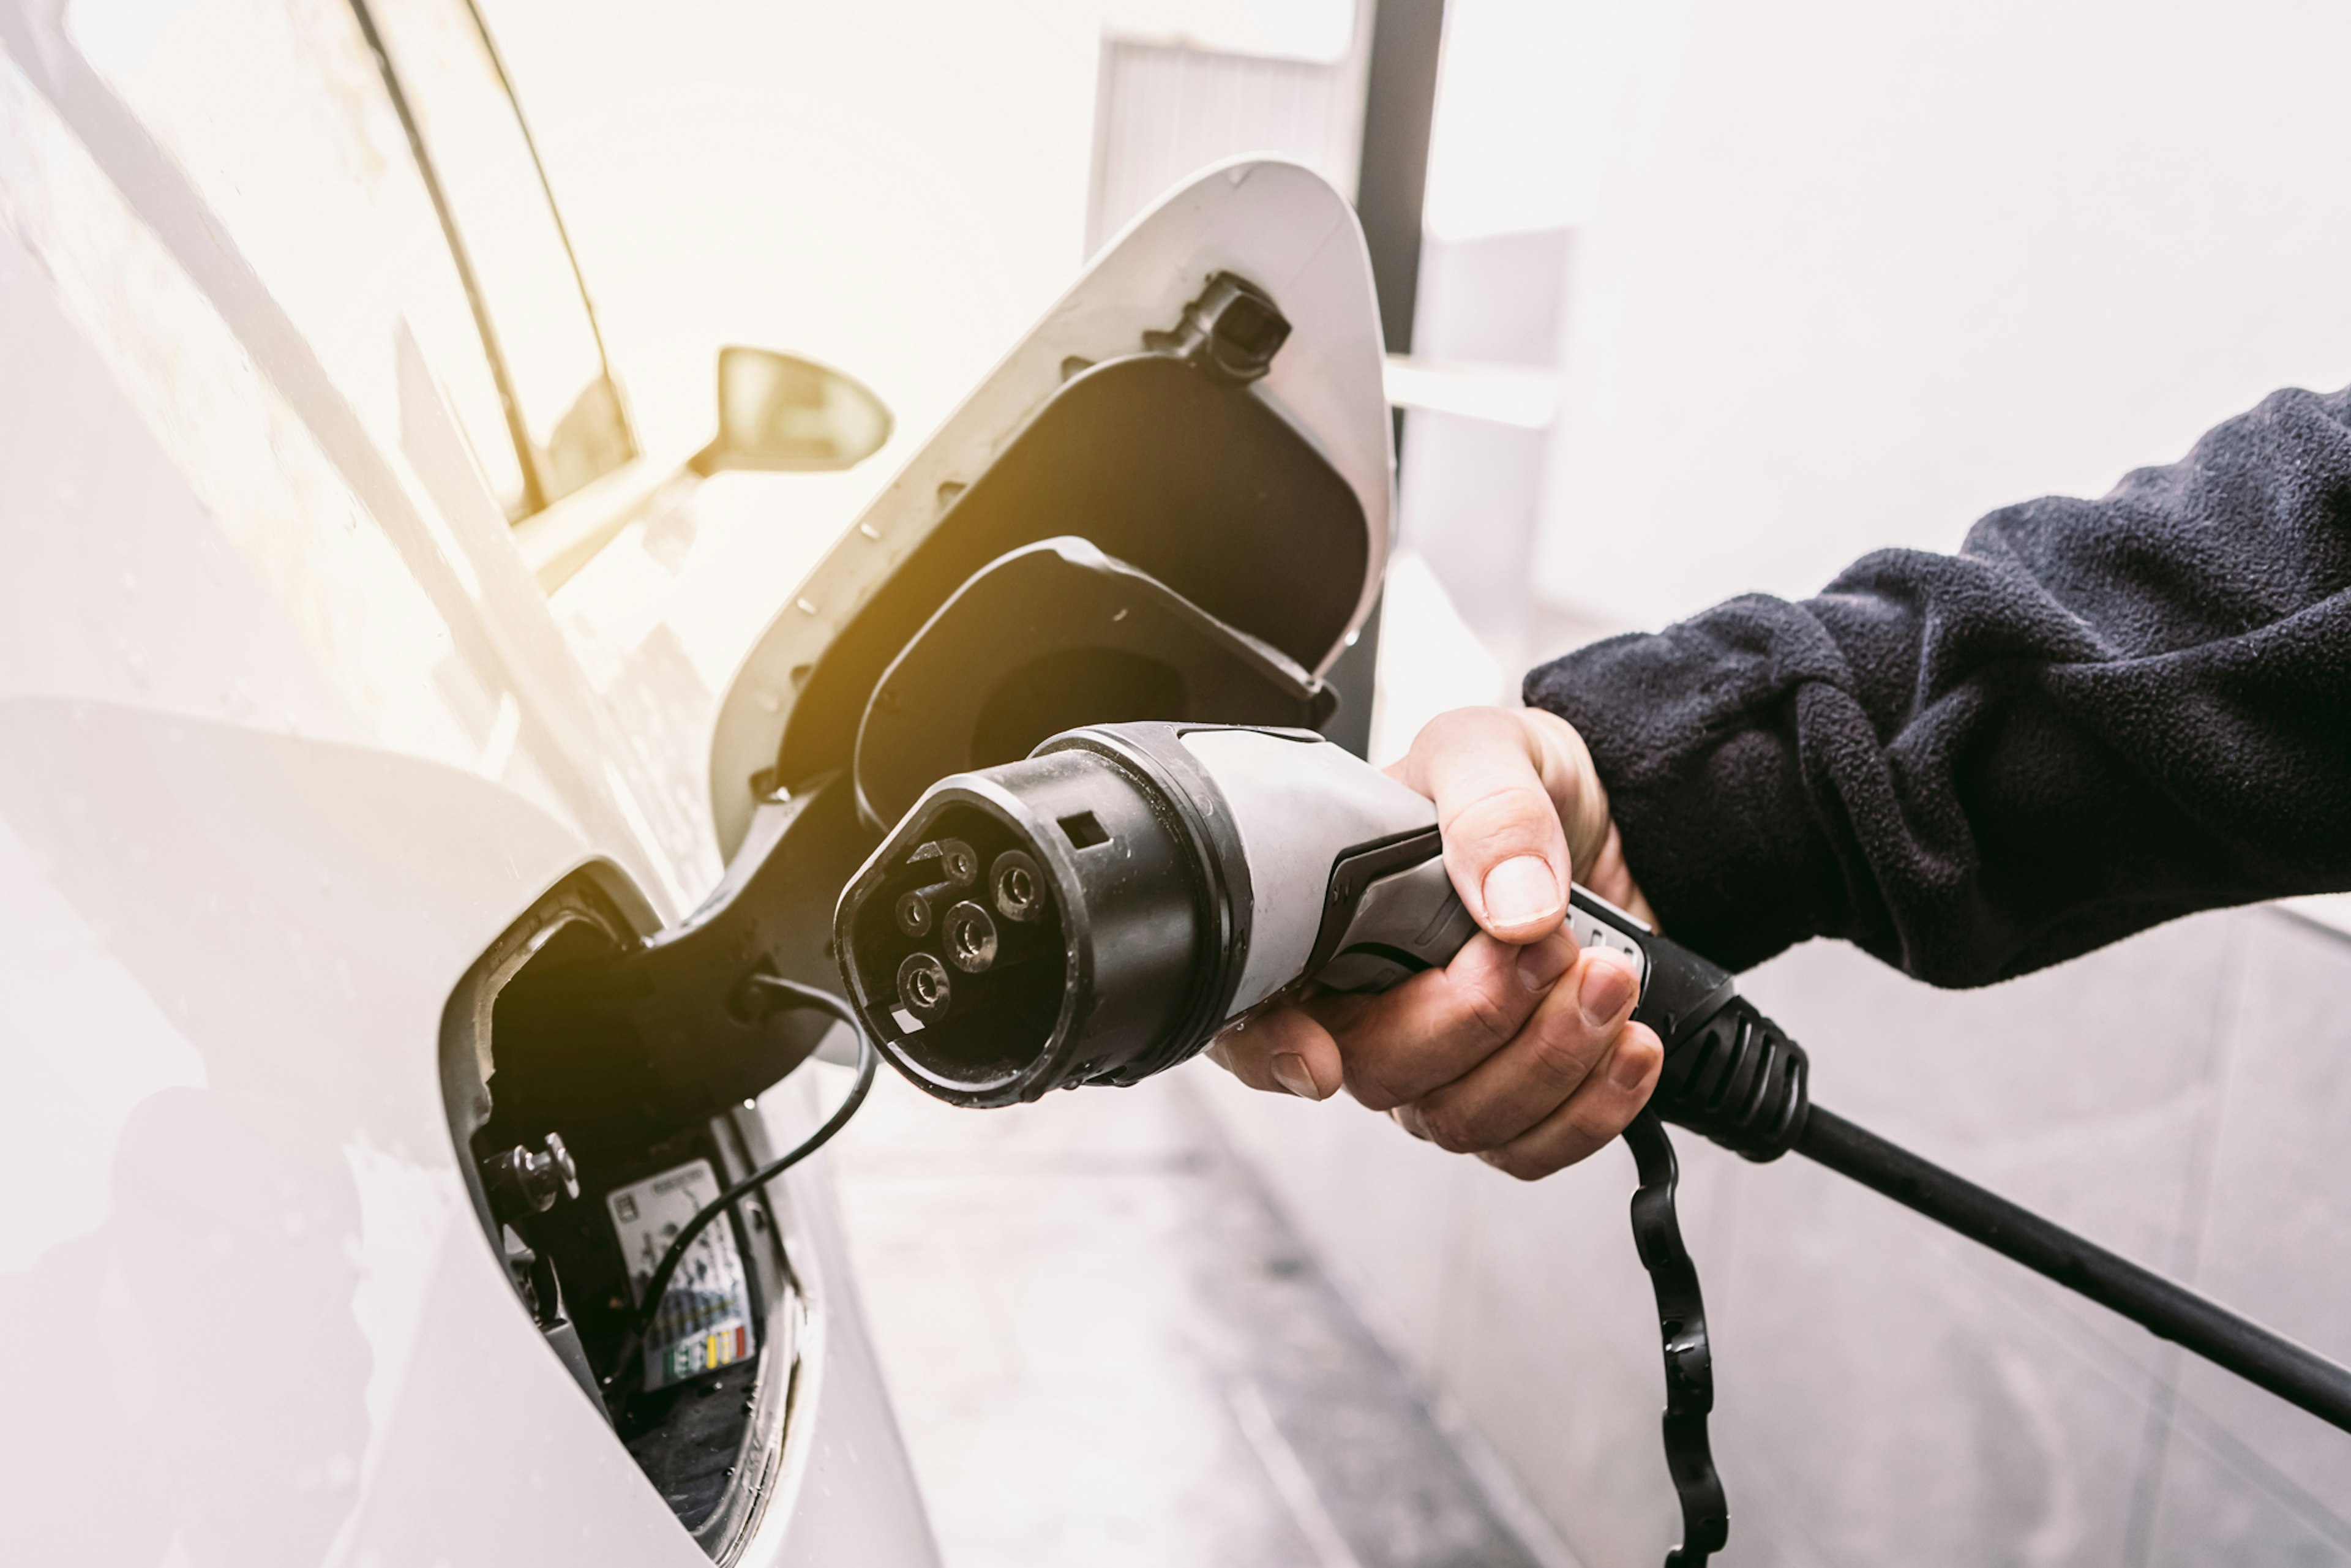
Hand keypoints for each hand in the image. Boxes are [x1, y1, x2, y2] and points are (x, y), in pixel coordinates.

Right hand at [1206, 708, 1664, 1179]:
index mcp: (1323, 923)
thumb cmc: (1516, 780)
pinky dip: (1593, 1108)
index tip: (1321, 1059)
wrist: (1613, 813)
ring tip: (1613, 977)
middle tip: (1554, 945)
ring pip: (1463, 1121)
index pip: (1253, 1015)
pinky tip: (1631, 1044)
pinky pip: (1530, 1149)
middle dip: (1479, 1020)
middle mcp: (1366, 1006)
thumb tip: (1513, 908)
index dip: (1270, 1052)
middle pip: (1382, 1075)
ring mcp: (1440, 1063)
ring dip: (1551, 1059)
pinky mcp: (1515, 1094)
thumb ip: (1490, 810)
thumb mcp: (1491, 749)